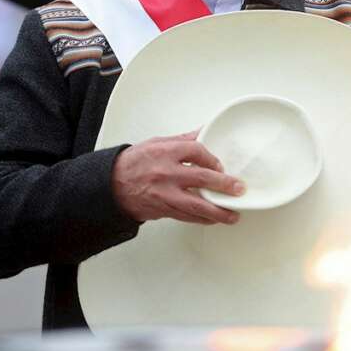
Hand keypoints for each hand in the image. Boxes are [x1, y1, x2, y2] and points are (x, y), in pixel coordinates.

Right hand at [112, 130, 243, 224]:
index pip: (197, 151)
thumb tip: (206, 131)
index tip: (221, 165)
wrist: (112, 185)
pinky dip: (202, 219)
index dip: (213, 159)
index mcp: (166, 152)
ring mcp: (165, 194)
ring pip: (197, 205)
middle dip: (224, 185)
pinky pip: (187, 217)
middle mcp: (167, 173)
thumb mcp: (158, 143)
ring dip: (218, 211)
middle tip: (238, 188)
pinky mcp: (164, 209)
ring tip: (233, 215)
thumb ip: (184, 140)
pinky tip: (213, 218)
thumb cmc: (134, 162)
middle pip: (202, 179)